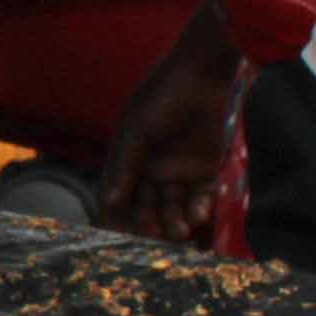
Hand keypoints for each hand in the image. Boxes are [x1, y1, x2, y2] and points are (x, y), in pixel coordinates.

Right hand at [98, 5, 244, 244]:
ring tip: (181, 232)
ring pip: (175, 206)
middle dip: (150, 224)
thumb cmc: (160, 99)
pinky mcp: (206, 168)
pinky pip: (201, 196)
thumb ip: (125, 167)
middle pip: (148, 206)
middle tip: (156, 238)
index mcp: (129, 159)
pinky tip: (198, 215)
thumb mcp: (136, 132)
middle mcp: (152, 169)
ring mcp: (180, 170)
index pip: (121, 195)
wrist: (201, 76)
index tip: (122, 235)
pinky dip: (199, 208)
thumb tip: (108, 201)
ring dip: (176, 221)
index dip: (120, 216)